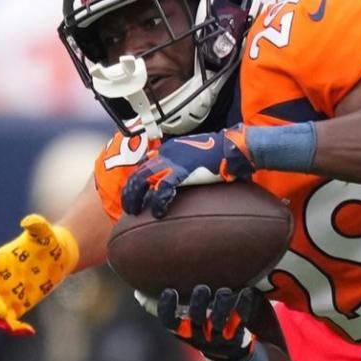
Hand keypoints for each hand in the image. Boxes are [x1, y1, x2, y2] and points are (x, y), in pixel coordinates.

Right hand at [0, 214, 79, 334]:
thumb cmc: (47, 241)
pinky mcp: (18, 304)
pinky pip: (11, 320)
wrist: (58, 254)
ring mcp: (6, 293)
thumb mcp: (44, 232)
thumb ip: (37, 226)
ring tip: (15, 326)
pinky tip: (29, 331)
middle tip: (4, 313)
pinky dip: (16, 328)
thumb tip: (29, 221)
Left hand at [121, 127, 255, 217]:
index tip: (134, 193)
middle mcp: (166, 154)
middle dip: (130, 192)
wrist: (230, 148)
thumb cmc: (217, 153)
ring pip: (143, 180)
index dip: (136, 181)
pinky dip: (158, 202)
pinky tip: (158, 213)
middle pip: (138, 173)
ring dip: (136, 197)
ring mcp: (172, 162)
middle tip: (129, 208)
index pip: (144, 165)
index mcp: (168, 149)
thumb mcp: (193, 153)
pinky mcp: (181, 172)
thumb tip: (175, 173)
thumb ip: (181, 162)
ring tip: (135, 211)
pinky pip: (162, 188)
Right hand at [155, 284, 259, 360]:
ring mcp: (218, 338)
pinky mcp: (237, 336)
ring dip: (221, 305)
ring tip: (224, 291)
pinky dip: (244, 305)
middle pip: (197, 320)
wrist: (227, 353)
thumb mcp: (185, 321)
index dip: (167, 308)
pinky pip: (241, 321)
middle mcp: (199, 335)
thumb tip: (150, 281)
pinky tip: (247, 291)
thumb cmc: (202, 327)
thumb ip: (175, 304)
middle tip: (202, 288)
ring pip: (219, 323)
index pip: (169, 322)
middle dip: (199, 304)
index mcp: (183, 330)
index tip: (169, 291)